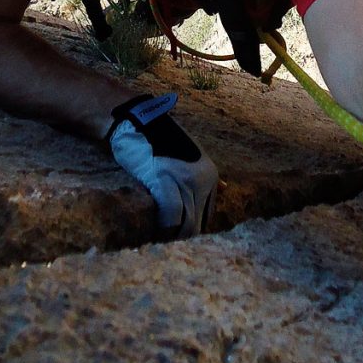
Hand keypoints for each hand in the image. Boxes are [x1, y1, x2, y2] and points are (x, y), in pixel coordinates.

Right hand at [107, 92, 217, 237]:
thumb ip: (202, 178)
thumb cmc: (157, 141)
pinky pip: (171, 217)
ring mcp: (186, 180)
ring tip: (156, 238)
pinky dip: (161, 226)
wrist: (137, 121)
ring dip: (170, 236)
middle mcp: (204, 179)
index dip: (190, 229)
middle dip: (181, 236)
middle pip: (197, 225)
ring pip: (186, 226)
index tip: (174, 235)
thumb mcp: (187, 157)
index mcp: (211, 175)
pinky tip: (152, 225)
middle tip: (163, 242)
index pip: (207, 217)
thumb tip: (225, 190)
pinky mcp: (166, 181)